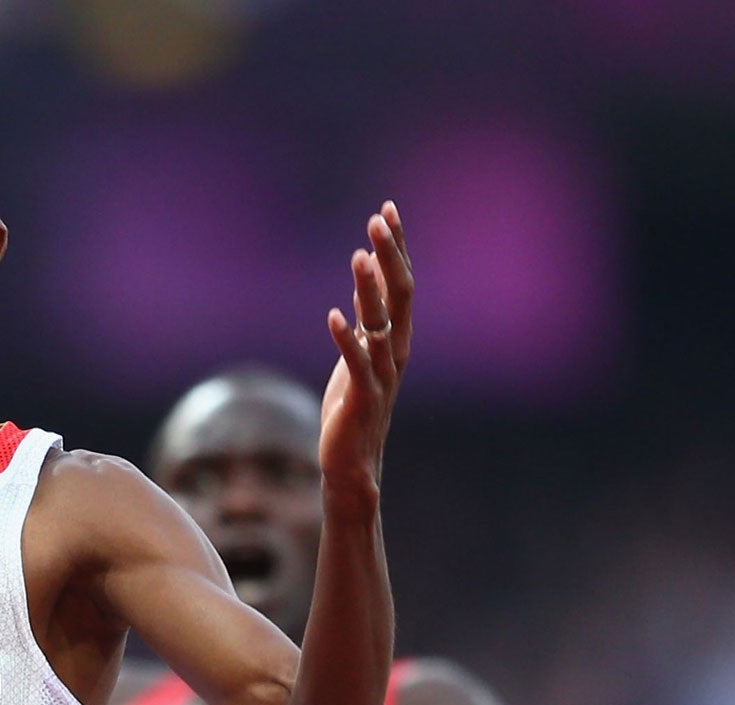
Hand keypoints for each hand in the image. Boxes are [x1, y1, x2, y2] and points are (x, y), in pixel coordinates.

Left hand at [318, 201, 413, 512]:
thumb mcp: (358, 355)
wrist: (351, 464)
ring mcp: (379, 374)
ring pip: (380, 322)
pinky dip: (346, 339)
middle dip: (389, 255)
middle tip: (377, 219)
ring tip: (358, 254)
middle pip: (399, 294)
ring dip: (369, 287)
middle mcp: (394, 352)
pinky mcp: (359, 397)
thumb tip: (366, 280)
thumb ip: (366, 319)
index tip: (386, 210)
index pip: (401, 283)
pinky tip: (333, 316)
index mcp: (395, 339)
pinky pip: (356, 363)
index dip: (395, 247)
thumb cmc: (352, 409)